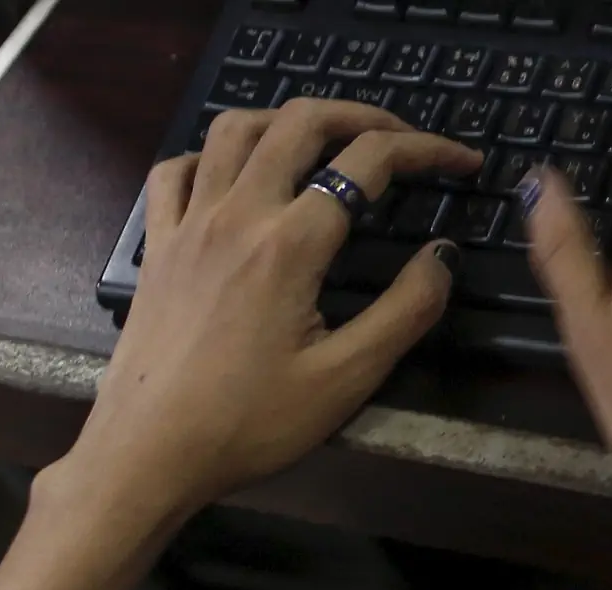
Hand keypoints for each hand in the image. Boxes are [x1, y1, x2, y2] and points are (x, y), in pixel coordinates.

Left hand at [55, 102, 482, 518]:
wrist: (149, 452)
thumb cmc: (250, 424)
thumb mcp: (347, 380)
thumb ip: (405, 311)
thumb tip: (443, 255)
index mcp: (292, 242)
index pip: (368, 162)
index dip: (425, 150)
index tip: (462, 162)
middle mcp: (238, 213)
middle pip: (300, 121)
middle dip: (361, 116)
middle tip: (401, 139)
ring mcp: (189, 223)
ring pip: (233, 128)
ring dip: (287, 120)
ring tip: (324, 141)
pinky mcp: (157, 245)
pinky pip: (175, 170)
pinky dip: (210, 155)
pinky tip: (233, 178)